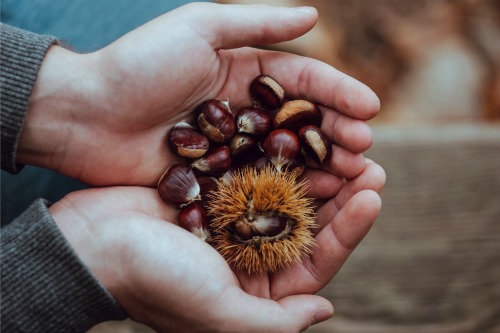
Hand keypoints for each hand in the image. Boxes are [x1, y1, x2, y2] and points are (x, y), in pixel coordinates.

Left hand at [18, 2, 378, 185]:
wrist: (85, 116)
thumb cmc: (139, 66)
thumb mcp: (199, 27)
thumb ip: (257, 23)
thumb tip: (314, 14)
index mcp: (243, 70)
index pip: (302, 80)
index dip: (338, 92)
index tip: (370, 111)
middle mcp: (244, 109)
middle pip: (301, 122)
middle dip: (337, 133)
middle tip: (365, 151)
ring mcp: (231, 146)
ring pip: (286, 155)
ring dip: (321, 165)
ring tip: (351, 176)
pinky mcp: (214, 177)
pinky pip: (257, 181)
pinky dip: (286, 189)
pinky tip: (312, 199)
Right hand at [49, 158, 384, 332]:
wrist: (91, 242)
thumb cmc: (153, 280)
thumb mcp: (218, 313)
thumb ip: (275, 322)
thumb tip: (326, 310)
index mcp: (253, 291)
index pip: (315, 262)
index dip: (348, 231)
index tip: (373, 195)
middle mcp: (247, 258)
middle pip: (306, 226)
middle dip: (341, 197)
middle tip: (371, 164)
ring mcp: (231, 222)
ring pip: (286, 196)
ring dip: (316, 173)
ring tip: (346, 146)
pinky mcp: (213, 192)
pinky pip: (256, 173)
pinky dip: (279, 158)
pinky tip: (300, 136)